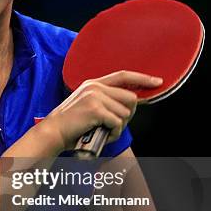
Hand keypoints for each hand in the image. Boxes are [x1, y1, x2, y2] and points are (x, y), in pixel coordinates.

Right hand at [42, 70, 162, 150]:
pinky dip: (113, 133)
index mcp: (93, 83)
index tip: (156, 81)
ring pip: (125, 113)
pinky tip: (101, 134)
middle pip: (130, 97)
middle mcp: (95, 87)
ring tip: (103, 131)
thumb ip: (107, 100)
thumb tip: (132, 102)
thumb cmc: (71, 125)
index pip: (123, 75)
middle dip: (128, 115)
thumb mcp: (88, 105)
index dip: (142, 78)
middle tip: (115, 125)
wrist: (53, 132)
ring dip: (118, 127)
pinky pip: (117, 123)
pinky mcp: (95, 109)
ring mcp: (95, 96)